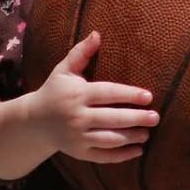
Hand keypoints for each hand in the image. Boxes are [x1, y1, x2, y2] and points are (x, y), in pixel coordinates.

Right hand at [27, 31, 159, 163]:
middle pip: (111, 119)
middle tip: (156, 117)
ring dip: (131, 137)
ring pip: (109, 139)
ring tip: (148, 133)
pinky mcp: (78, 152)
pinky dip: (121, 156)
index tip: (149, 96)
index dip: (129, 95)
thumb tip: (97, 33)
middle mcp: (77, 117)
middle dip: (135, 118)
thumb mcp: (64, 71)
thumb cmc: (55, 91)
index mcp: (77, 95)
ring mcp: (77, 137)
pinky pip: (102, 156)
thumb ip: (81, 53)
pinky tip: (138, 151)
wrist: (33, 122)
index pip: (107, 94)